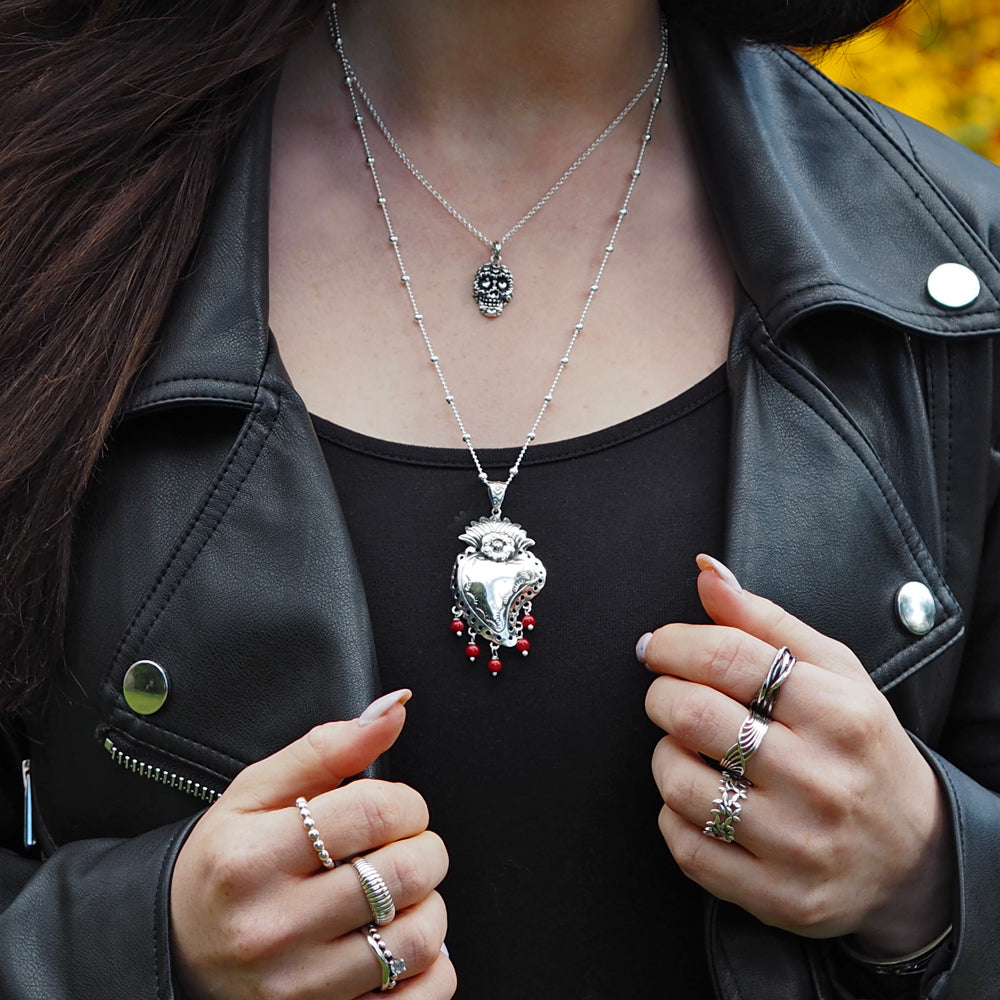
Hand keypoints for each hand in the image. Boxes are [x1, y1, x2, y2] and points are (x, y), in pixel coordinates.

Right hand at [170, 690, 454, 998]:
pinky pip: (420, 999)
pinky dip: (432, 968)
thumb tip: (395, 708)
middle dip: (424, 849)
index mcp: (253, 858)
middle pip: (405, 872)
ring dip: (429, 907)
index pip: (376, 810)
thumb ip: (326, 747)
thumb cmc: (226, 865)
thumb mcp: (254, 793)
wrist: (177, 951)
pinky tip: (400, 946)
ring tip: (398, 897)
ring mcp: (298, 988)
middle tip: (403, 847)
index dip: (406, 802)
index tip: (397, 809)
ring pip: (420, 938)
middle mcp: (272, 928)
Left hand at [641, 556, 953, 955]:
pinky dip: (673, 814)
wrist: (913, 855)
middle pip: (694, 714)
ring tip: (686, 747)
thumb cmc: (860, 746)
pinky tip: (699, 799)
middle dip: (661, 694)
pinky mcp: (776, 895)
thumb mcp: (835, 671)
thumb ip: (764, 619)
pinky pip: (685, 845)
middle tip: (668, 693)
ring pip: (678, 782)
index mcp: (839, 713)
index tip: (657, 646)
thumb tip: (706, 572)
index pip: (728, 656)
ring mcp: (797, 844)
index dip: (673, 643)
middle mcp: (821, 780)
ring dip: (664, 754)